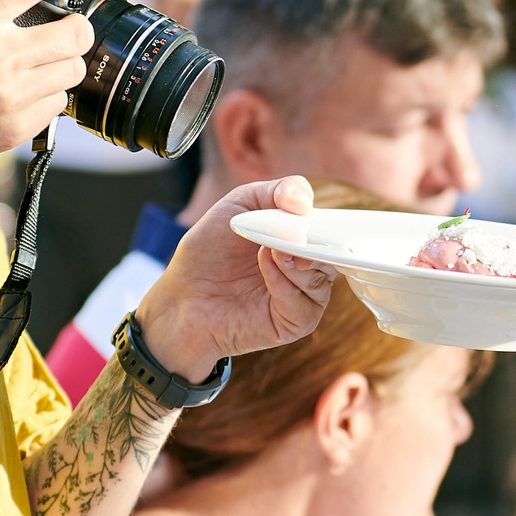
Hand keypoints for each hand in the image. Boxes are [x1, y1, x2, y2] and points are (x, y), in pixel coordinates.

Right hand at [0, 0, 92, 172]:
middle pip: (77, 31)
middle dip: (75, 22)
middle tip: (61, 22)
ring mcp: (12, 96)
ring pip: (74, 68)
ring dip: (64, 58)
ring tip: (44, 56)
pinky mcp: (17, 127)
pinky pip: (59, 102)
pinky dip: (50, 92)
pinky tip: (28, 87)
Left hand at [134, 176, 333, 378]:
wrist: (182, 295)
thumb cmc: (210, 251)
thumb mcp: (240, 204)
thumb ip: (277, 191)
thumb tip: (305, 203)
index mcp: (301, 241)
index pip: (331, 230)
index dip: (327, 222)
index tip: (309, 214)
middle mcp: (307, 269)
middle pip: (334, 255)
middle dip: (316, 242)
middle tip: (293, 234)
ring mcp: (302, 297)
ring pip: (322, 280)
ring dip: (297, 261)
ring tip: (270, 250)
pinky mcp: (293, 324)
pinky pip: (304, 306)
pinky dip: (285, 284)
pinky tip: (264, 268)